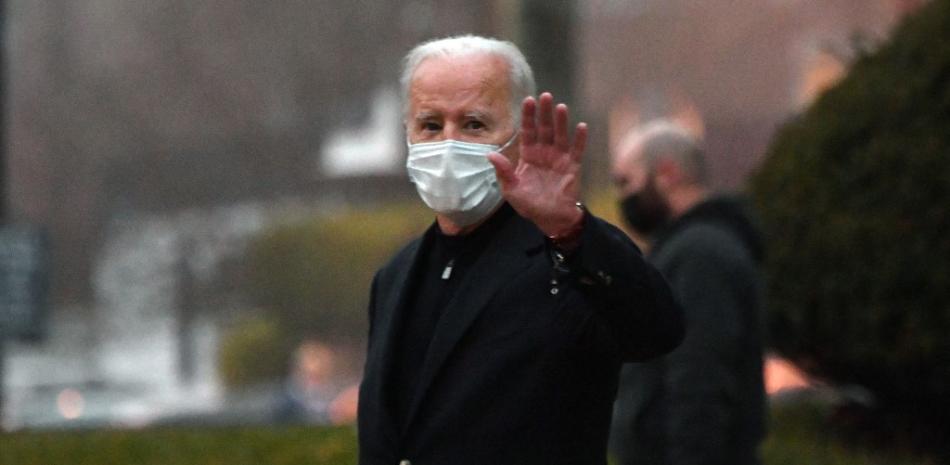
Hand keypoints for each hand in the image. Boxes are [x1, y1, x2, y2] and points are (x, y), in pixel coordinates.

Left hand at [488, 92, 587, 236]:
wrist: (551, 219)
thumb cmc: (530, 205)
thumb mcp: (511, 190)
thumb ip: (503, 171)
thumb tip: (490, 155)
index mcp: (528, 156)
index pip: (528, 132)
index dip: (528, 116)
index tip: (528, 100)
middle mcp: (544, 153)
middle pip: (544, 129)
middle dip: (544, 113)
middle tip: (545, 96)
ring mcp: (559, 158)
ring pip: (560, 136)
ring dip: (561, 122)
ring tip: (561, 107)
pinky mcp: (573, 167)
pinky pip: (577, 151)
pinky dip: (580, 139)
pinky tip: (581, 126)